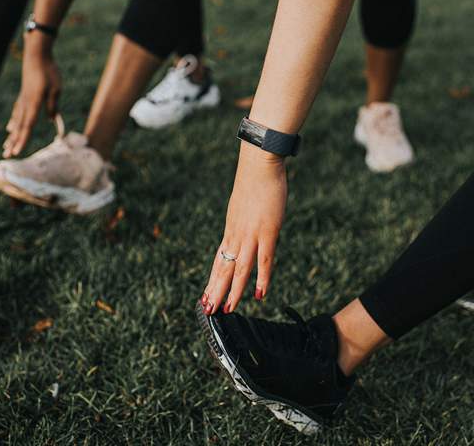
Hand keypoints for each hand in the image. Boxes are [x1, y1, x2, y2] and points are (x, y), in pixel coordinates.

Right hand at [4, 33, 61, 157]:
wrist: (36, 54)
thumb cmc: (49, 71)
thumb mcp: (56, 88)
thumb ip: (52, 105)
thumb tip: (51, 119)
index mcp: (34, 103)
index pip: (28, 126)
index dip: (22, 140)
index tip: (17, 152)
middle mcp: (25, 103)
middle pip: (19, 127)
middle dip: (13, 142)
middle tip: (7, 156)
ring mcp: (22, 99)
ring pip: (16, 121)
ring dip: (12, 135)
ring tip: (6, 147)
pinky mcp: (23, 95)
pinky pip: (17, 113)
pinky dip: (14, 122)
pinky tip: (10, 128)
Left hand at [200, 143, 287, 314]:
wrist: (259, 164)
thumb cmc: (255, 180)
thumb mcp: (246, 205)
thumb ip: (246, 219)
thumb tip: (248, 225)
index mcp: (231, 229)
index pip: (220, 259)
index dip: (214, 279)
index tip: (206, 295)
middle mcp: (236, 235)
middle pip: (224, 268)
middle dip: (216, 290)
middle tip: (208, 310)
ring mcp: (251, 234)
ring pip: (239, 268)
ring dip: (233, 290)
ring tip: (226, 309)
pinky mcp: (267, 231)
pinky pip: (263, 260)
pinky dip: (261, 278)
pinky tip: (259, 294)